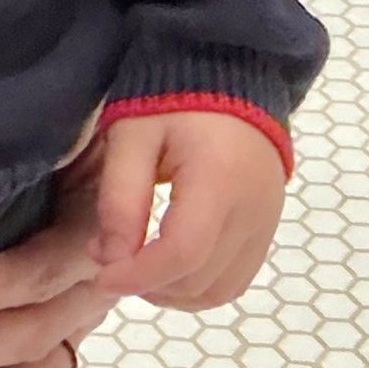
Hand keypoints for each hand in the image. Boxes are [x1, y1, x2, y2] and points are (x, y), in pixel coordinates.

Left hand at [88, 107, 287, 310]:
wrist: (229, 74)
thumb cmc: (173, 100)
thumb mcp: (133, 137)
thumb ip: (121, 199)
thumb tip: (110, 261)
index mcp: (219, 181)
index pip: (182, 253)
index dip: (138, 276)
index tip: (101, 276)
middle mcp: (253, 211)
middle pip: (200, 280)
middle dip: (148, 284)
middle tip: (110, 260)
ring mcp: (266, 223)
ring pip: (220, 291)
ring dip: (174, 293)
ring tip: (138, 265)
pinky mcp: (268, 228)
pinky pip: (236, 280)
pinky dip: (200, 286)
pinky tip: (169, 265)